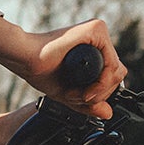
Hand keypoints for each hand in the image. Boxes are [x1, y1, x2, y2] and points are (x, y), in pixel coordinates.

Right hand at [0, 17, 126, 119]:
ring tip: (79, 94)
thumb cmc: (41, 71)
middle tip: (80, 99)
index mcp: (94, 50)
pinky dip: (102, 82)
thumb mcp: (70, 94)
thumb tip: (109, 114)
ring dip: (99, 91)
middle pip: (118, 74)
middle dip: (101, 94)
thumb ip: (89, 103)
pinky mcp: (96, 30)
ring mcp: (98, 32)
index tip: (84, 100)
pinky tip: (86, 89)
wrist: (26, 59)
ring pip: (116, 71)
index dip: (102, 93)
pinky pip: (112, 64)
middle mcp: (98, 38)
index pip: (113, 74)